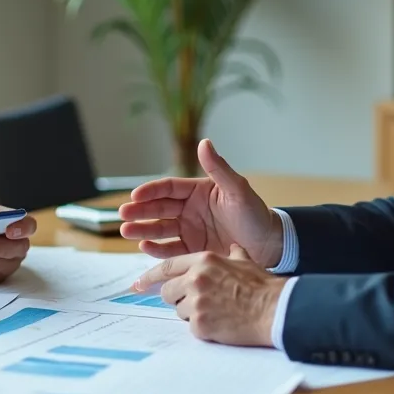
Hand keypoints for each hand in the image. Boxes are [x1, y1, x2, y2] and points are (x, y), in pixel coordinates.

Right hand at [119, 139, 283, 267]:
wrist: (270, 247)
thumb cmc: (256, 215)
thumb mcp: (238, 190)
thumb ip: (219, 169)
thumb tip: (204, 142)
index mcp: (198, 192)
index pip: (168, 188)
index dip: (150, 191)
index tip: (135, 196)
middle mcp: (190, 210)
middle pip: (158, 208)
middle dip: (139, 211)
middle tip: (123, 215)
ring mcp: (189, 231)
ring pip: (160, 229)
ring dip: (142, 230)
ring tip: (126, 232)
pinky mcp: (192, 250)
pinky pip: (170, 249)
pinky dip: (156, 249)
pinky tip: (144, 247)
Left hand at [134, 245, 284, 346]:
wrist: (275, 310)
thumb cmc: (262, 287)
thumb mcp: (245, 262)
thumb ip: (232, 254)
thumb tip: (232, 246)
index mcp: (203, 260)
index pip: (167, 267)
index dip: (150, 277)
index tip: (137, 285)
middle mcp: (196, 278)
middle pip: (167, 291)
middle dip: (178, 298)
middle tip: (198, 302)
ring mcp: (196, 302)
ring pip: (179, 310)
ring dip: (193, 313)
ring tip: (217, 311)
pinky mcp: (200, 324)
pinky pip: (191, 327)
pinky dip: (204, 327)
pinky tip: (221, 323)